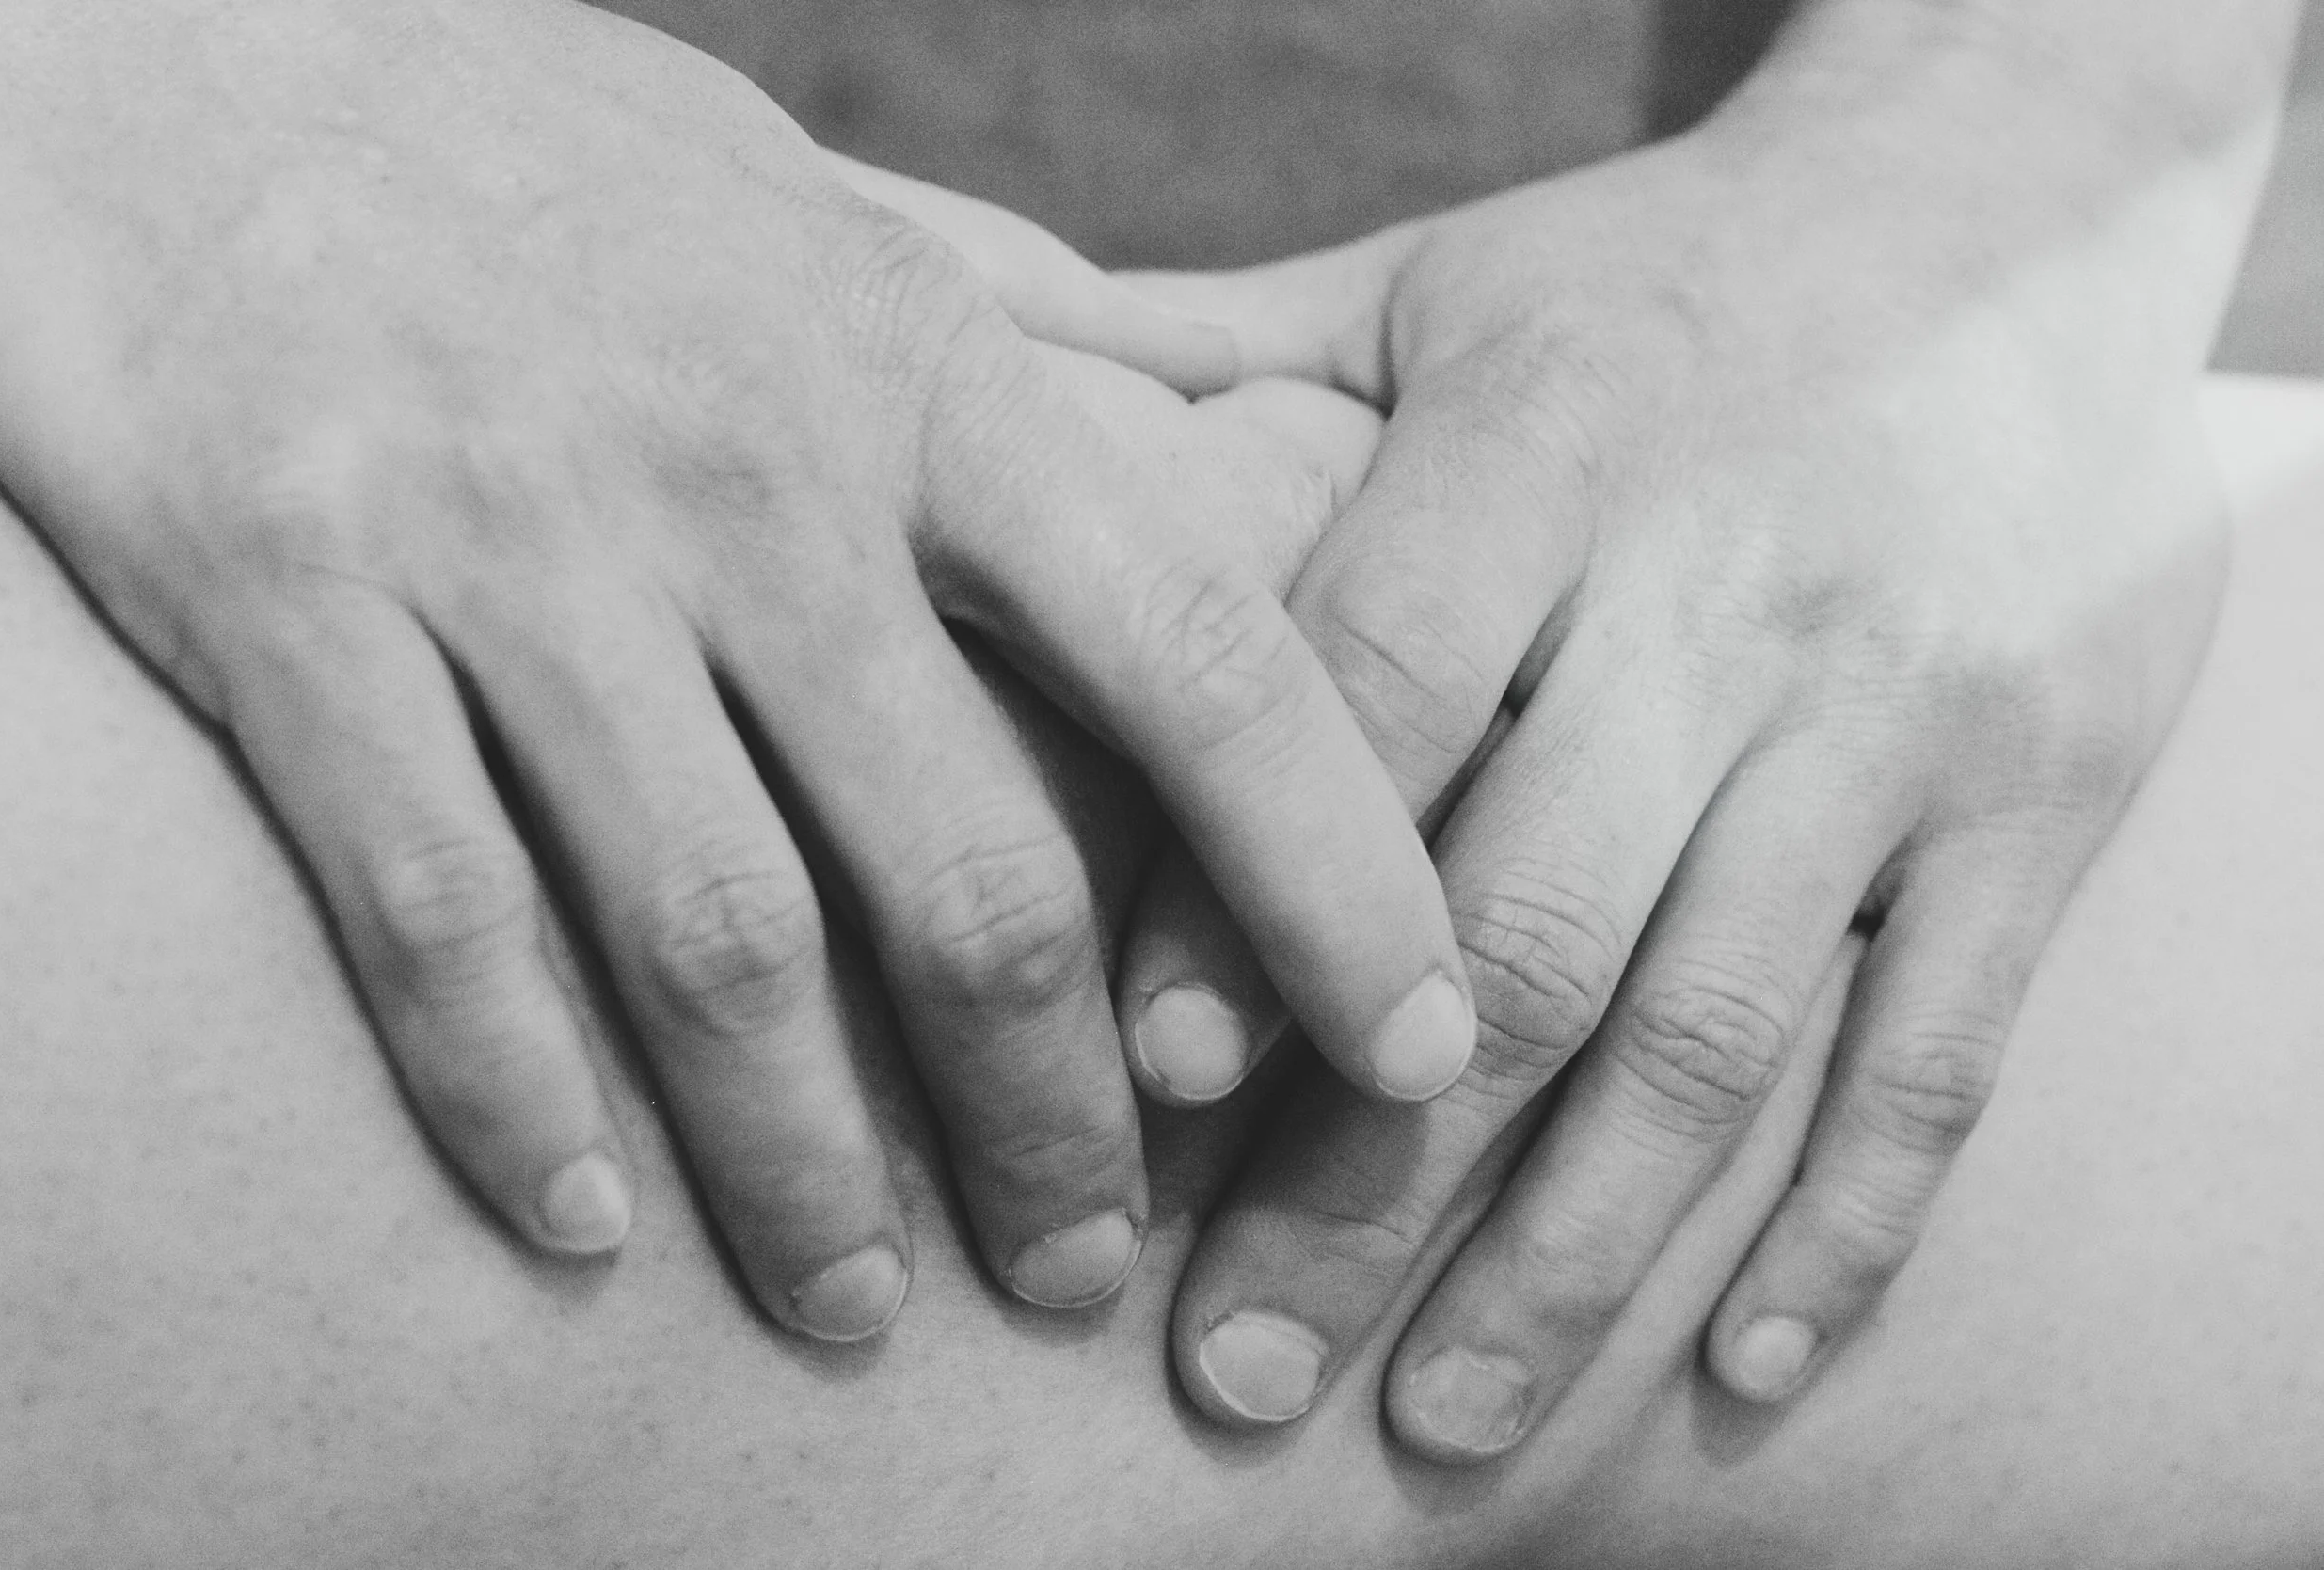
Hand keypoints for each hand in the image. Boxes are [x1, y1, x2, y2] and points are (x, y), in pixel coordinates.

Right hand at [0, 0, 1471, 1337]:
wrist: (161, 50)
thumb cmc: (532, 148)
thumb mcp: (811, 199)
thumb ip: (1001, 334)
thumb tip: (1188, 437)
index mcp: (912, 369)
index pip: (1199, 651)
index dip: (1336, 875)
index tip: (1419, 1051)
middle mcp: (736, 469)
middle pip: (968, 867)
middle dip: (1055, 1116)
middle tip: (1091, 1267)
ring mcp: (504, 541)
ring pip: (714, 941)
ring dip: (807, 1167)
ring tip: (860, 1309)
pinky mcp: (283, 607)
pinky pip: (430, 916)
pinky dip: (515, 1102)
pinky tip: (585, 1229)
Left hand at [1116, 57, 2266, 1451]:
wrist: (2016, 210)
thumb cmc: (1657, 283)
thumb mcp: (1434, 282)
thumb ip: (1217, 362)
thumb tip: (973, 387)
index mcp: (1548, 437)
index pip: (1379, 686)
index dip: (1257, 888)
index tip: (1147, 1076)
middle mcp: (1731, 583)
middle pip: (1528, 924)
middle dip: (1371, 1172)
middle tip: (1236, 1364)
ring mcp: (1903, 706)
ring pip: (1717, 1028)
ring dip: (1570, 1257)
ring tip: (1442, 1416)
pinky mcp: (2052, 793)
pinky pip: (1945, 1043)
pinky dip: (1853, 1225)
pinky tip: (1746, 1368)